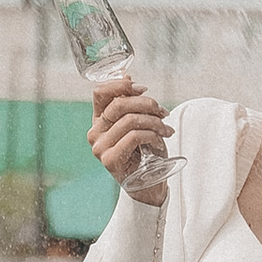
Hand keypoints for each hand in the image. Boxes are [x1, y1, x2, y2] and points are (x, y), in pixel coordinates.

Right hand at [90, 73, 171, 203]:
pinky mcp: (110, 160)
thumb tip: (127, 76)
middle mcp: (95, 132)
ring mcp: (100, 147)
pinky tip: (160, 142)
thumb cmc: (145, 152)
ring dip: (154, 122)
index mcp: (99, 120)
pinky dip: (152, 135)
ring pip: (130, 120)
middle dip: (147, 104)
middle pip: (119, 104)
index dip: (121, 85)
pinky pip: (134, 136)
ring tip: (166, 129)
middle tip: (163, 112)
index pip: (100, 92)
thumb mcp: (140, 123)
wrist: (149, 185)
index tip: (143, 88)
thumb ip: (131, 103)